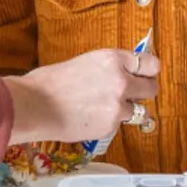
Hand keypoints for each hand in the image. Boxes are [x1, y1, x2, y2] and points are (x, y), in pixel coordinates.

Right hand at [5, 48, 160, 143]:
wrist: (34, 106)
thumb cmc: (49, 82)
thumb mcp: (84, 63)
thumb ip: (107, 69)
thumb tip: (118, 74)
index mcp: (113, 59)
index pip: (151, 64)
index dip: (147, 71)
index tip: (144, 74)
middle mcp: (121, 81)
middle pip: (152, 89)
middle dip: (143, 92)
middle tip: (132, 94)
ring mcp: (118, 106)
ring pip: (137, 110)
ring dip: (126, 110)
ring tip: (104, 109)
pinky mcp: (110, 126)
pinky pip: (118, 124)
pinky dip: (109, 123)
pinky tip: (90, 118)